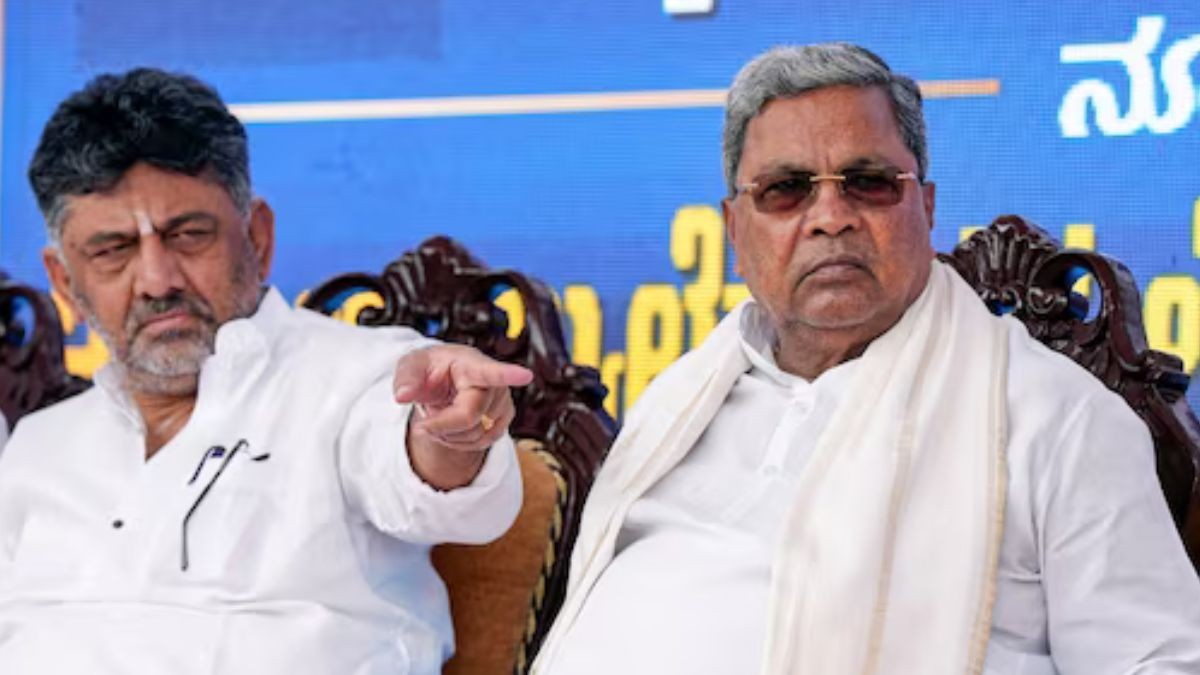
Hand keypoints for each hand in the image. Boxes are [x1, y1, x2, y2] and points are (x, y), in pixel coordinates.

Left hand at [393, 344, 532, 489]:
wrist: (445, 380)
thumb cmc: (430, 369)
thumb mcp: (411, 366)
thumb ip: (406, 378)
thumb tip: (402, 395)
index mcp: (471, 364)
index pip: (491, 371)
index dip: (509, 374)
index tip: (526, 375)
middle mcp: (494, 383)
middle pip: (468, 417)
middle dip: (440, 425)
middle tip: (422, 423)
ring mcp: (502, 402)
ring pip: (475, 434)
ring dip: (449, 436)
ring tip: (439, 420)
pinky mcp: (504, 420)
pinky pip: (483, 443)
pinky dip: (460, 443)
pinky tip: (452, 429)